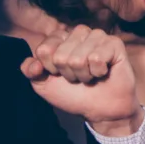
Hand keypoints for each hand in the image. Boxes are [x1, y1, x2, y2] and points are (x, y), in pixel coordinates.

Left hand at [22, 24, 144, 135]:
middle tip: (79, 78)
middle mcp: (79, 33)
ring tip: (91, 76)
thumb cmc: (73, 94)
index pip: (44, 50)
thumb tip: (34, 65)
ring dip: (84, 74)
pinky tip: (103, 72)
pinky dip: (98, 72)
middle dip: (69, 74)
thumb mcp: (43, 85)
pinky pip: (97, 58)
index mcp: (60, 38)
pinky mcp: (114, 43)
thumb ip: (30, 71)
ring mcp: (97, 36)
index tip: (60, 75)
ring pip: (78, 57)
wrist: (100, 109)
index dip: (50, 69)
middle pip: (61, 55)